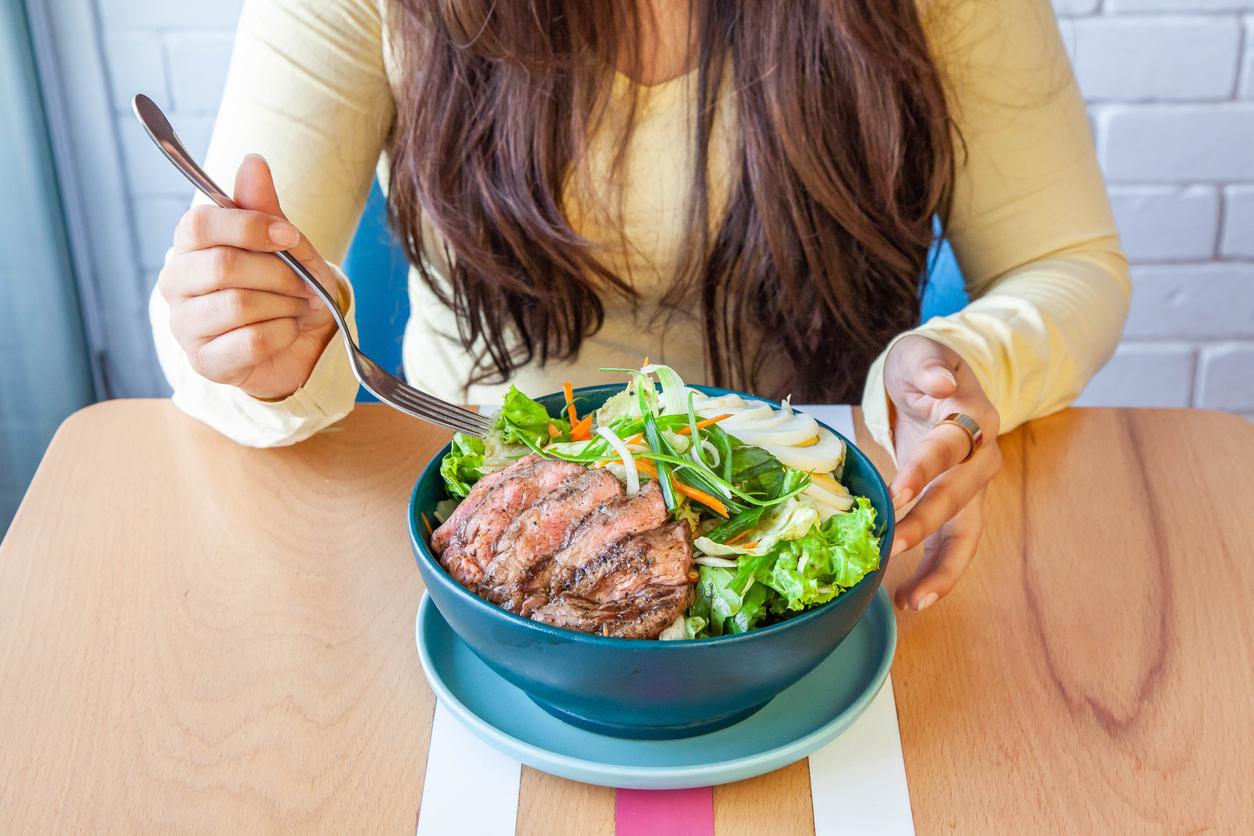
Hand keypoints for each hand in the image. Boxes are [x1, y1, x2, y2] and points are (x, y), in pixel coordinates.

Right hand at [158, 154, 338, 399]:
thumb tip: (252, 162)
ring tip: (297, 307)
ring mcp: (185, 326)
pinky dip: (282, 334)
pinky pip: (250, 341)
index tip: (289, 236)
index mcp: (190, 247)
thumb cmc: (288, 289)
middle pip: (222, 266)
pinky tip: (286, 332)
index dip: (249, 227)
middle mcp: (176, 284)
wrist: (304, 345)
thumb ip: (264, 208)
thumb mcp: (287, 245)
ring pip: (237, 306)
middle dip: (278, 273)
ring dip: (284, 305)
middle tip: (303, 283)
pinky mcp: (205, 363)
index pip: (199, 224)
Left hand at [883, 335, 1001, 611]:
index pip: (948, 447)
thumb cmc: (925, 367)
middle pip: (956, 498)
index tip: (896, 493)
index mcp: (975, 419)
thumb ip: (928, 366)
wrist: (941, 379)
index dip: (923, 470)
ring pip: (965, 535)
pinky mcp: (959, 507)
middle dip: (923, 526)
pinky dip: (935, 574)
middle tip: (889, 548)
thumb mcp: (922, 353)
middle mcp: (981, 459)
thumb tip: (942, 383)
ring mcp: (973, 488)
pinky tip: (908, 600)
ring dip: (939, 570)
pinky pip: (953, 547)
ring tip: (910, 602)